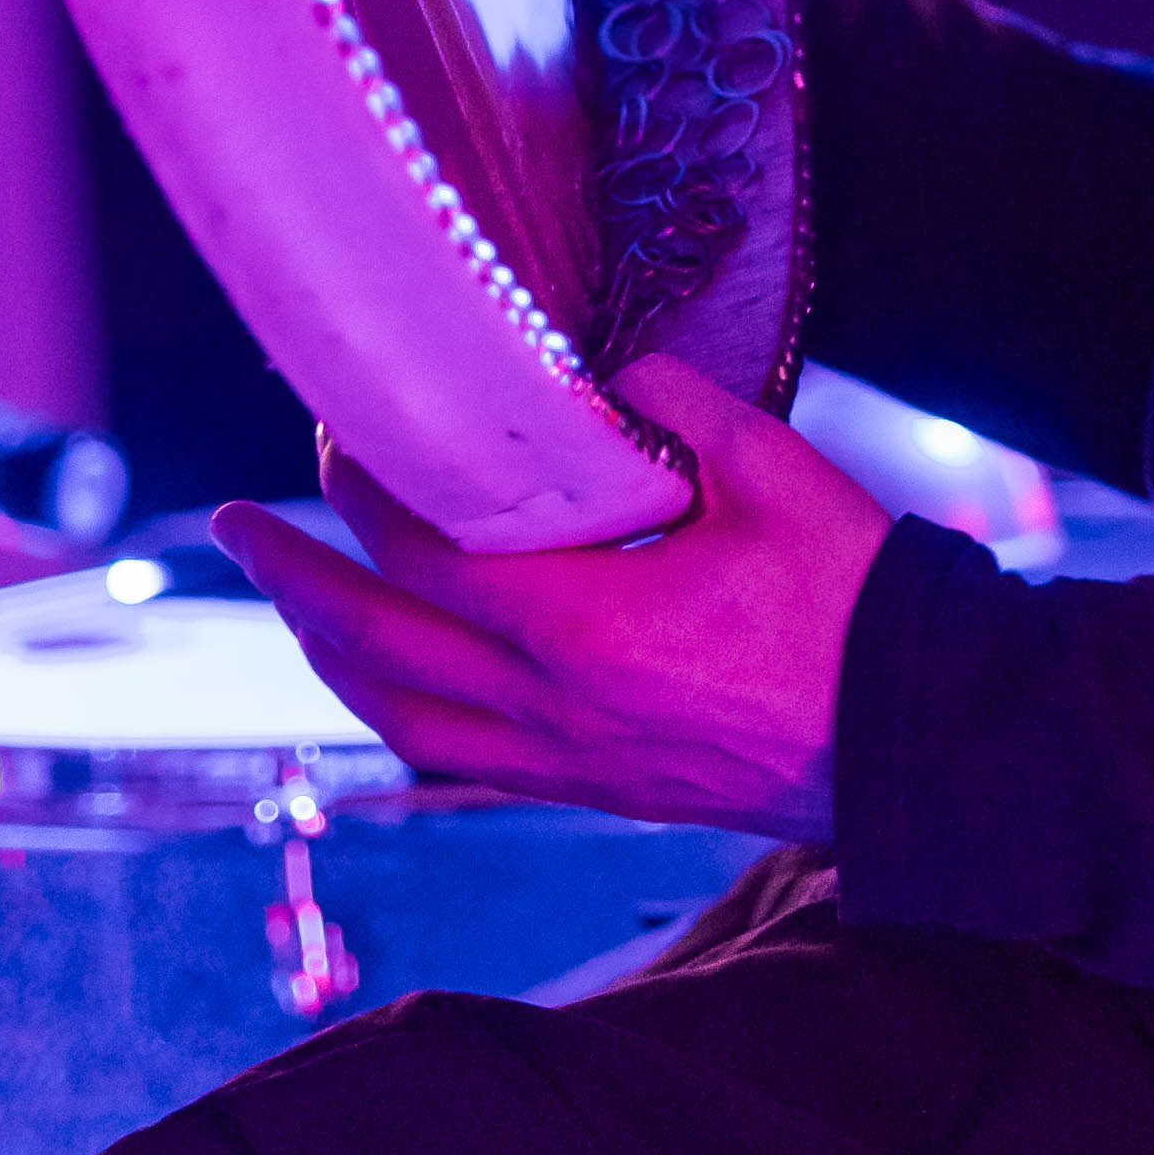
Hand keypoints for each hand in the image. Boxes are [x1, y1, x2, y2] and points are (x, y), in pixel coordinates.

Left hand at [212, 352, 886, 839]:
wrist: (922, 738)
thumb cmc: (861, 607)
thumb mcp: (782, 474)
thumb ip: (685, 405)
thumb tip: (618, 364)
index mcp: (587, 625)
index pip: (426, 550)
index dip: (362, 485)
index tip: (334, 427)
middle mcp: (555, 706)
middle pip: (378, 642)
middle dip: (291, 579)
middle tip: (231, 525)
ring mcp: (569, 760)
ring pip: (403, 720)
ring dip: (330, 656)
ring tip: (290, 602)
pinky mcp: (596, 790)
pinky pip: (460, 761)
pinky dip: (400, 714)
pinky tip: (388, 680)